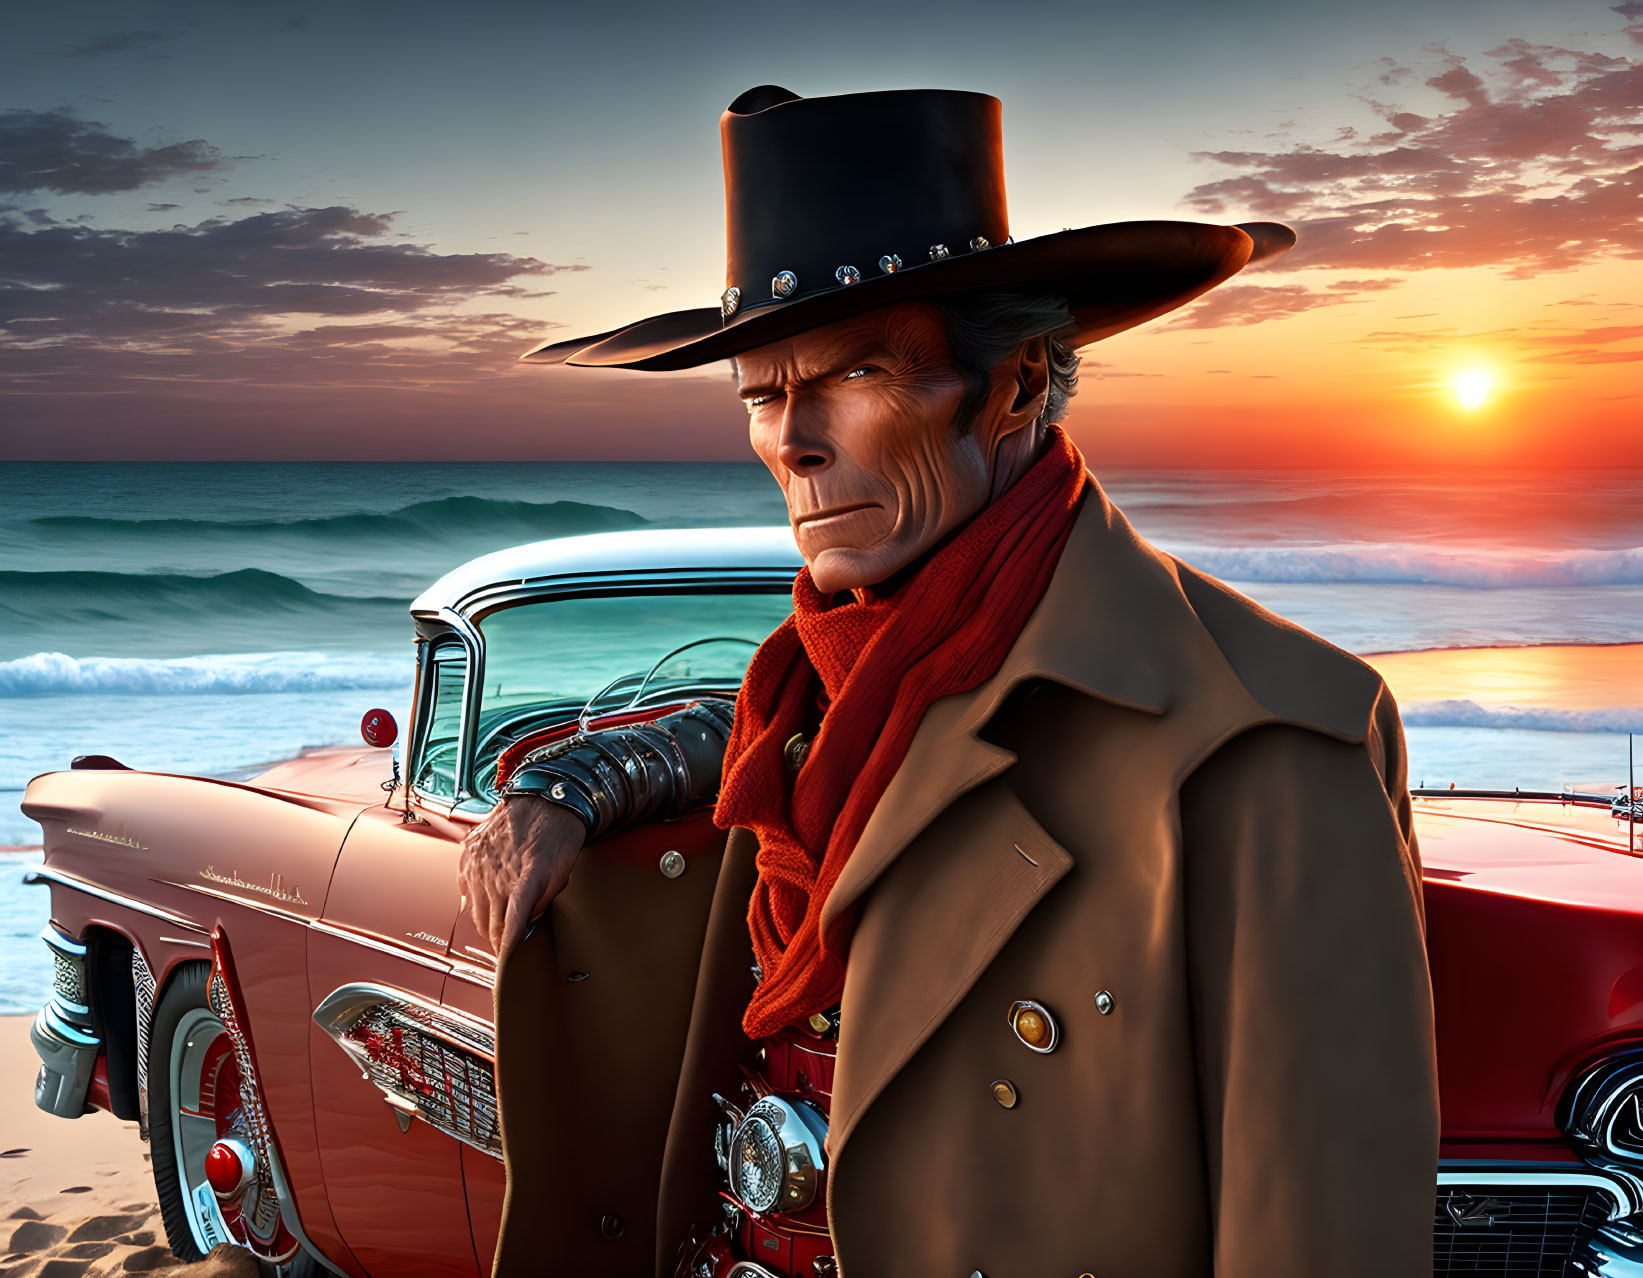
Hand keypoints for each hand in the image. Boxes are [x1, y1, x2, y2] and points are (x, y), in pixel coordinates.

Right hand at [459, 796, 588, 960]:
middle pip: (489, 923)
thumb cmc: (557, 836)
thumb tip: (527, 924)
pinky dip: (470, 899)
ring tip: (494, 930)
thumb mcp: (561, 873)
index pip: (510, 926)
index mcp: (523, 881)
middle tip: (504, 948)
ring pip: (474, 909)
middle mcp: (496, 874)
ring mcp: (479, 863)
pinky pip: (463, 886)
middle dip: (497, 940)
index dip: (507, 949)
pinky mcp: (469, 853)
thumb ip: (542, 902)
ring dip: (484, 922)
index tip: (506, 964)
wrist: (545, 799)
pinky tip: (480, 902)